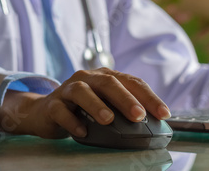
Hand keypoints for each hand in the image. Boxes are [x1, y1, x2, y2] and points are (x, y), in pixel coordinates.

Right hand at [0, 68, 171, 138]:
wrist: (44, 112)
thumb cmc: (82, 109)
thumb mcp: (105, 105)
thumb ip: (124, 110)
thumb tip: (153, 125)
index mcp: (106, 76)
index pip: (131, 82)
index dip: (149, 97)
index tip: (163, 113)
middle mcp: (88, 78)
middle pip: (108, 83)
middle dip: (125, 99)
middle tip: (139, 115)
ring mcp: (68, 90)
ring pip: (82, 92)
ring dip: (96, 105)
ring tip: (108, 120)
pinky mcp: (52, 105)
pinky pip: (61, 111)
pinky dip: (72, 121)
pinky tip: (82, 131)